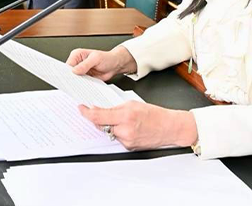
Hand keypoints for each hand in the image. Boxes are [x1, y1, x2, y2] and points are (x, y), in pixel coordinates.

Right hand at [66, 45, 136, 81]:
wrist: (115, 65)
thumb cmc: (107, 58)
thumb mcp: (96, 59)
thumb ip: (85, 64)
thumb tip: (75, 70)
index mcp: (77, 55)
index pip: (68, 65)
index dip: (67, 72)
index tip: (69, 78)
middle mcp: (77, 63)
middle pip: (69, 73)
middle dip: (71, 79)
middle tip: (74, 83)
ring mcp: (81, 71)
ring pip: (74, 79)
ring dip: (77, 83)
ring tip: (80, 86)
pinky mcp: (85, 78)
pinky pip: (81, 83)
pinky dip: (82, 86)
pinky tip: (84, 88)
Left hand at [78, 101, 197, 150]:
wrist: (170, 128)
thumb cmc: (155, 114)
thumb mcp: (133, 104)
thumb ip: (115, 107)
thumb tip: (99, 109)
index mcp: (126, 115)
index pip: (99, 116)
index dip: (87, 113)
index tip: (81, 108)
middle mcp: (125, 130)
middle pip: (101, 125)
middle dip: (99, 119)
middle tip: (98, 112)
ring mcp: (127, 140)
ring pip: (109, 132)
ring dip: (110, 126)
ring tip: (123, 121)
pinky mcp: (129, 147)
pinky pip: (117, 139)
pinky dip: (118, 133)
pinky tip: (128, 128)